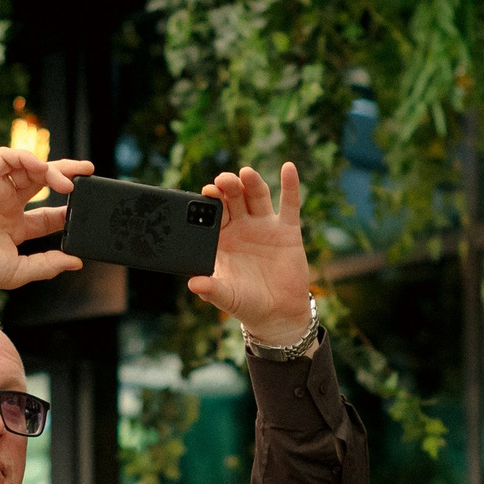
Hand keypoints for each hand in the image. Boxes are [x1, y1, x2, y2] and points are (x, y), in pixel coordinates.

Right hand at [0, 148, 93, 298]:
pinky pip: (5, 158)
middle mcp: (8, 205)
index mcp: (16, 227)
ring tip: (67, 182)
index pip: (49, 213)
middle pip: (43, 182)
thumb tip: (77, 262)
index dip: (69, 210)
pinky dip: (25, 157)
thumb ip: (48, 265)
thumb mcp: (20, 271)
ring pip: (28, 167)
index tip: (86, 211)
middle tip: (88, 172)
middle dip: (67, 174)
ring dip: (50, 168)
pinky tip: (41, 169)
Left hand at [188, 163, 313, 346]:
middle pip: (234, 199)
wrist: (277, 314)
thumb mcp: (227, 297)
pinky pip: (289, 204)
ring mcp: (264, 226)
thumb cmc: (246, 304)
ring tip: (246, 173)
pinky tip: (288, 168)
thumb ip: (211, 289)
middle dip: (228, 187)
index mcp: (222, 239)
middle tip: (224, 180)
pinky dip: (290, 186)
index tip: (207, 193)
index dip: (210, 202)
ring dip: (252, 183)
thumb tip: (193, 284)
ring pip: (257, 197)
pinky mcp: (288, 230)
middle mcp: (242, 227)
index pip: (213, 213)